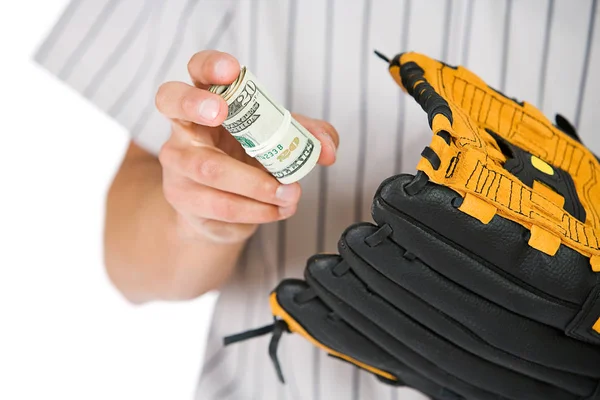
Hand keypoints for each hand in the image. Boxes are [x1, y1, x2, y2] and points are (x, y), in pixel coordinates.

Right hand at [156, 50, 338, 243]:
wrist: (219, 212)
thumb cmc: (247, 160)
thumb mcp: (280, 139)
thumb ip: (306, 136)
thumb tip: (327, 150)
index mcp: (208, 99)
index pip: (198, 70)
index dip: (210, 65)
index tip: (232, 70)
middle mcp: (184, 125)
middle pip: (171, 101)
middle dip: (195, 103)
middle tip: (221, 112)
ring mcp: (178, 161)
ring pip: (210, 168)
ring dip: (257, 184)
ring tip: (290, 193)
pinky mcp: (182, 197)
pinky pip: (220, 204)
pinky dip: (257, 210)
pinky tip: (278, 210)